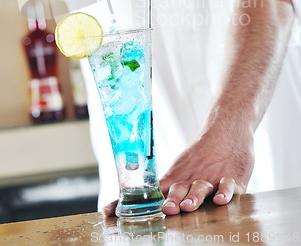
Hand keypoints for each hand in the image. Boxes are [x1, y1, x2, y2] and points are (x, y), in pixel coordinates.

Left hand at [102, 123, 252, 216]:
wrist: (225, 130)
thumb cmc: (200, 156)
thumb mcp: (180, 169)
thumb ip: (163, 189)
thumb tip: (133, 204)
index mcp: (176, 177)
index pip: (152, 191)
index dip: (134, 203)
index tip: (110, 212)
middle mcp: (191, 178)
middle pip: (179, 189)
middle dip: (172, 200)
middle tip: (165, 209)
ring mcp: (211, 178)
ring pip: (201, 187)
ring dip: (194, 197)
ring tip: (188, 207)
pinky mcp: (232, 178)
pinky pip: (228, 186)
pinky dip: (224, 192)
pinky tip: (220, 200)